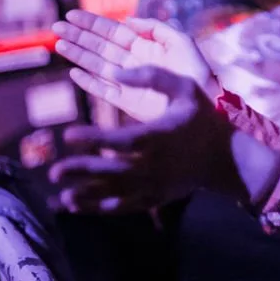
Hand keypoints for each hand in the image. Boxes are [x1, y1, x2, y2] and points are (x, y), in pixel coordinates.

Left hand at [48, 11, 227, 213]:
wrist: (224, 158)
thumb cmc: (201, 116)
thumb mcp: (185, 87)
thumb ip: (153, 76)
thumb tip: (117, 72)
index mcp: (160, 136)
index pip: (122, 140)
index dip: (94, 138)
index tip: (68, 134)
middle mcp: (155, 164)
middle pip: (113, 171)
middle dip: (83, 172)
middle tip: (54, 171)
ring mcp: (154, 185)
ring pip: (115, 194)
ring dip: (87, 196)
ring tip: (61, 197)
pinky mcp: (153, 198)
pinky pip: (122, 207)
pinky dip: (98, 208)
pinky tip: (75, 205)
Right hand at [51, 10, 213, 120]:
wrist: (207, 105)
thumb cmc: (197, 72)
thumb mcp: (180, 42)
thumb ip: (154, 28)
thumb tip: (127, 21)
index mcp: (145, 46)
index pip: (113, 31)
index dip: (92, 23)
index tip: (72, 15)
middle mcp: (134, 62)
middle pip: (100, 46)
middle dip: (79, 36)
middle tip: (56, 27)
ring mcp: (129, 82)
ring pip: (97, 65)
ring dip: (78, 55)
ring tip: (59, 44)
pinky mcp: (128, 102)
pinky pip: (103, 90)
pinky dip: (88, 82)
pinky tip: (74, 72)